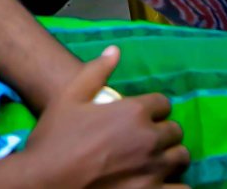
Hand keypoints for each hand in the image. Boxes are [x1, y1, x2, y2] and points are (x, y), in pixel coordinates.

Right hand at [20, 46, 189, 188]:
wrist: (45, 181)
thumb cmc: (55, 139)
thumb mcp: (69, 98)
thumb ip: (96, 71)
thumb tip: (115, 50)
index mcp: (134, 111)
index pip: (163, 103)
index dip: (153, 109)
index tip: (141, 117)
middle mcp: (149, 138)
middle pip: (175, 130)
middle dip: (163, 132)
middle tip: (146, 140)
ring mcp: (153, 170)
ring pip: (181, 158)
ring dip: (170, 157)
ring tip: (155, 161)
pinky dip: (175, 184)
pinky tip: (162, 183)